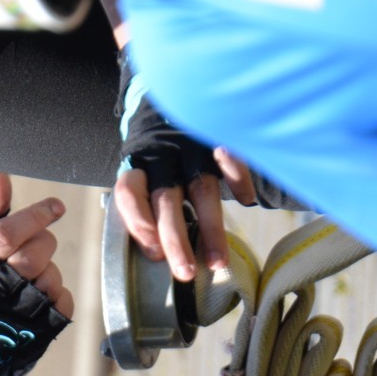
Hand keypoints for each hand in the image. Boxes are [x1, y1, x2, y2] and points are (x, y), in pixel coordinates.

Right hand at [0, 172, 72, 375]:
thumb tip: (1, 178)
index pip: (8, 234)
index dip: (35, 216)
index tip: (56, 206)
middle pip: (37, 253)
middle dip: (41, 243)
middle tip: (31, 247)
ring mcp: (19, 313)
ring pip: (52, 276)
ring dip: (46, 273)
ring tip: (26, 281)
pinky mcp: (39, 331)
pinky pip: (64, 301)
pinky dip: (57, 296)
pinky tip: (37, 299)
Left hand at [114, 146, 255, 281]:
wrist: (174, 104)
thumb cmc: (159, 156)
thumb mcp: (143, 174)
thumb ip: (145, 205)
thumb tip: (155, 254)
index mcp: (138, 166)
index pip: (130, 193)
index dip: (140, 223)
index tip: (154, 255)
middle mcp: (163, 157)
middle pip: (166, 199)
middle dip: (176, 239)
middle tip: (186, 272)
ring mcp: (191, 146)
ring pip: (201, 188)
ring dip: (211, 227)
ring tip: (217, 260)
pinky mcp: (216, 136)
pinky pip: (230, 157)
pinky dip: (239, 179)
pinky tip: (246, 200)